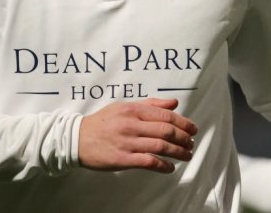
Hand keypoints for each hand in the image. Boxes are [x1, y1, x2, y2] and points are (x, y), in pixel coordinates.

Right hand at [78, 98, 198, 173]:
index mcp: (133, 109)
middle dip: (184, 137)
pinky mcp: (123, 159)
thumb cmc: (103, 122)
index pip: (164, 115)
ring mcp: (127, 142)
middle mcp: (131, 124)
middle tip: (192, 143)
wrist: (77, 138)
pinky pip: (149, 161)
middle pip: (166, 130)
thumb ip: (150, 105)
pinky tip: (170, 167)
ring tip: (187, 155)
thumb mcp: (124, 106)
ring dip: (178, 152)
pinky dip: (163, 165)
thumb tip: (174, 103)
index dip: (183, 122)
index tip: (193, 129)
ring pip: (160, 146)